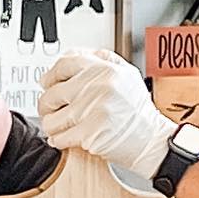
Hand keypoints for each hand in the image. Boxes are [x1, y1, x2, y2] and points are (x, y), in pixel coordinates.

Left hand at [37, 48, 174, 180]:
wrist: (151, 140)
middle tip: (50, 110)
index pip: (65, 64)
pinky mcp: (90, 134)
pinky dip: (59, 140)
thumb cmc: (138, 112)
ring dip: (51, 125)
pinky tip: (66, 138)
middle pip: (53, 93)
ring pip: (51, 118)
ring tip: (59, 126)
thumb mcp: (127, 75)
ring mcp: (94, 111)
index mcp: (107, 69)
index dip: (51, 75)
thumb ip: (101, 60)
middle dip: (47, 105)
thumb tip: (70, 56)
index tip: (47, 83)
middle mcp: (100, 87)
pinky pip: (60, 137)